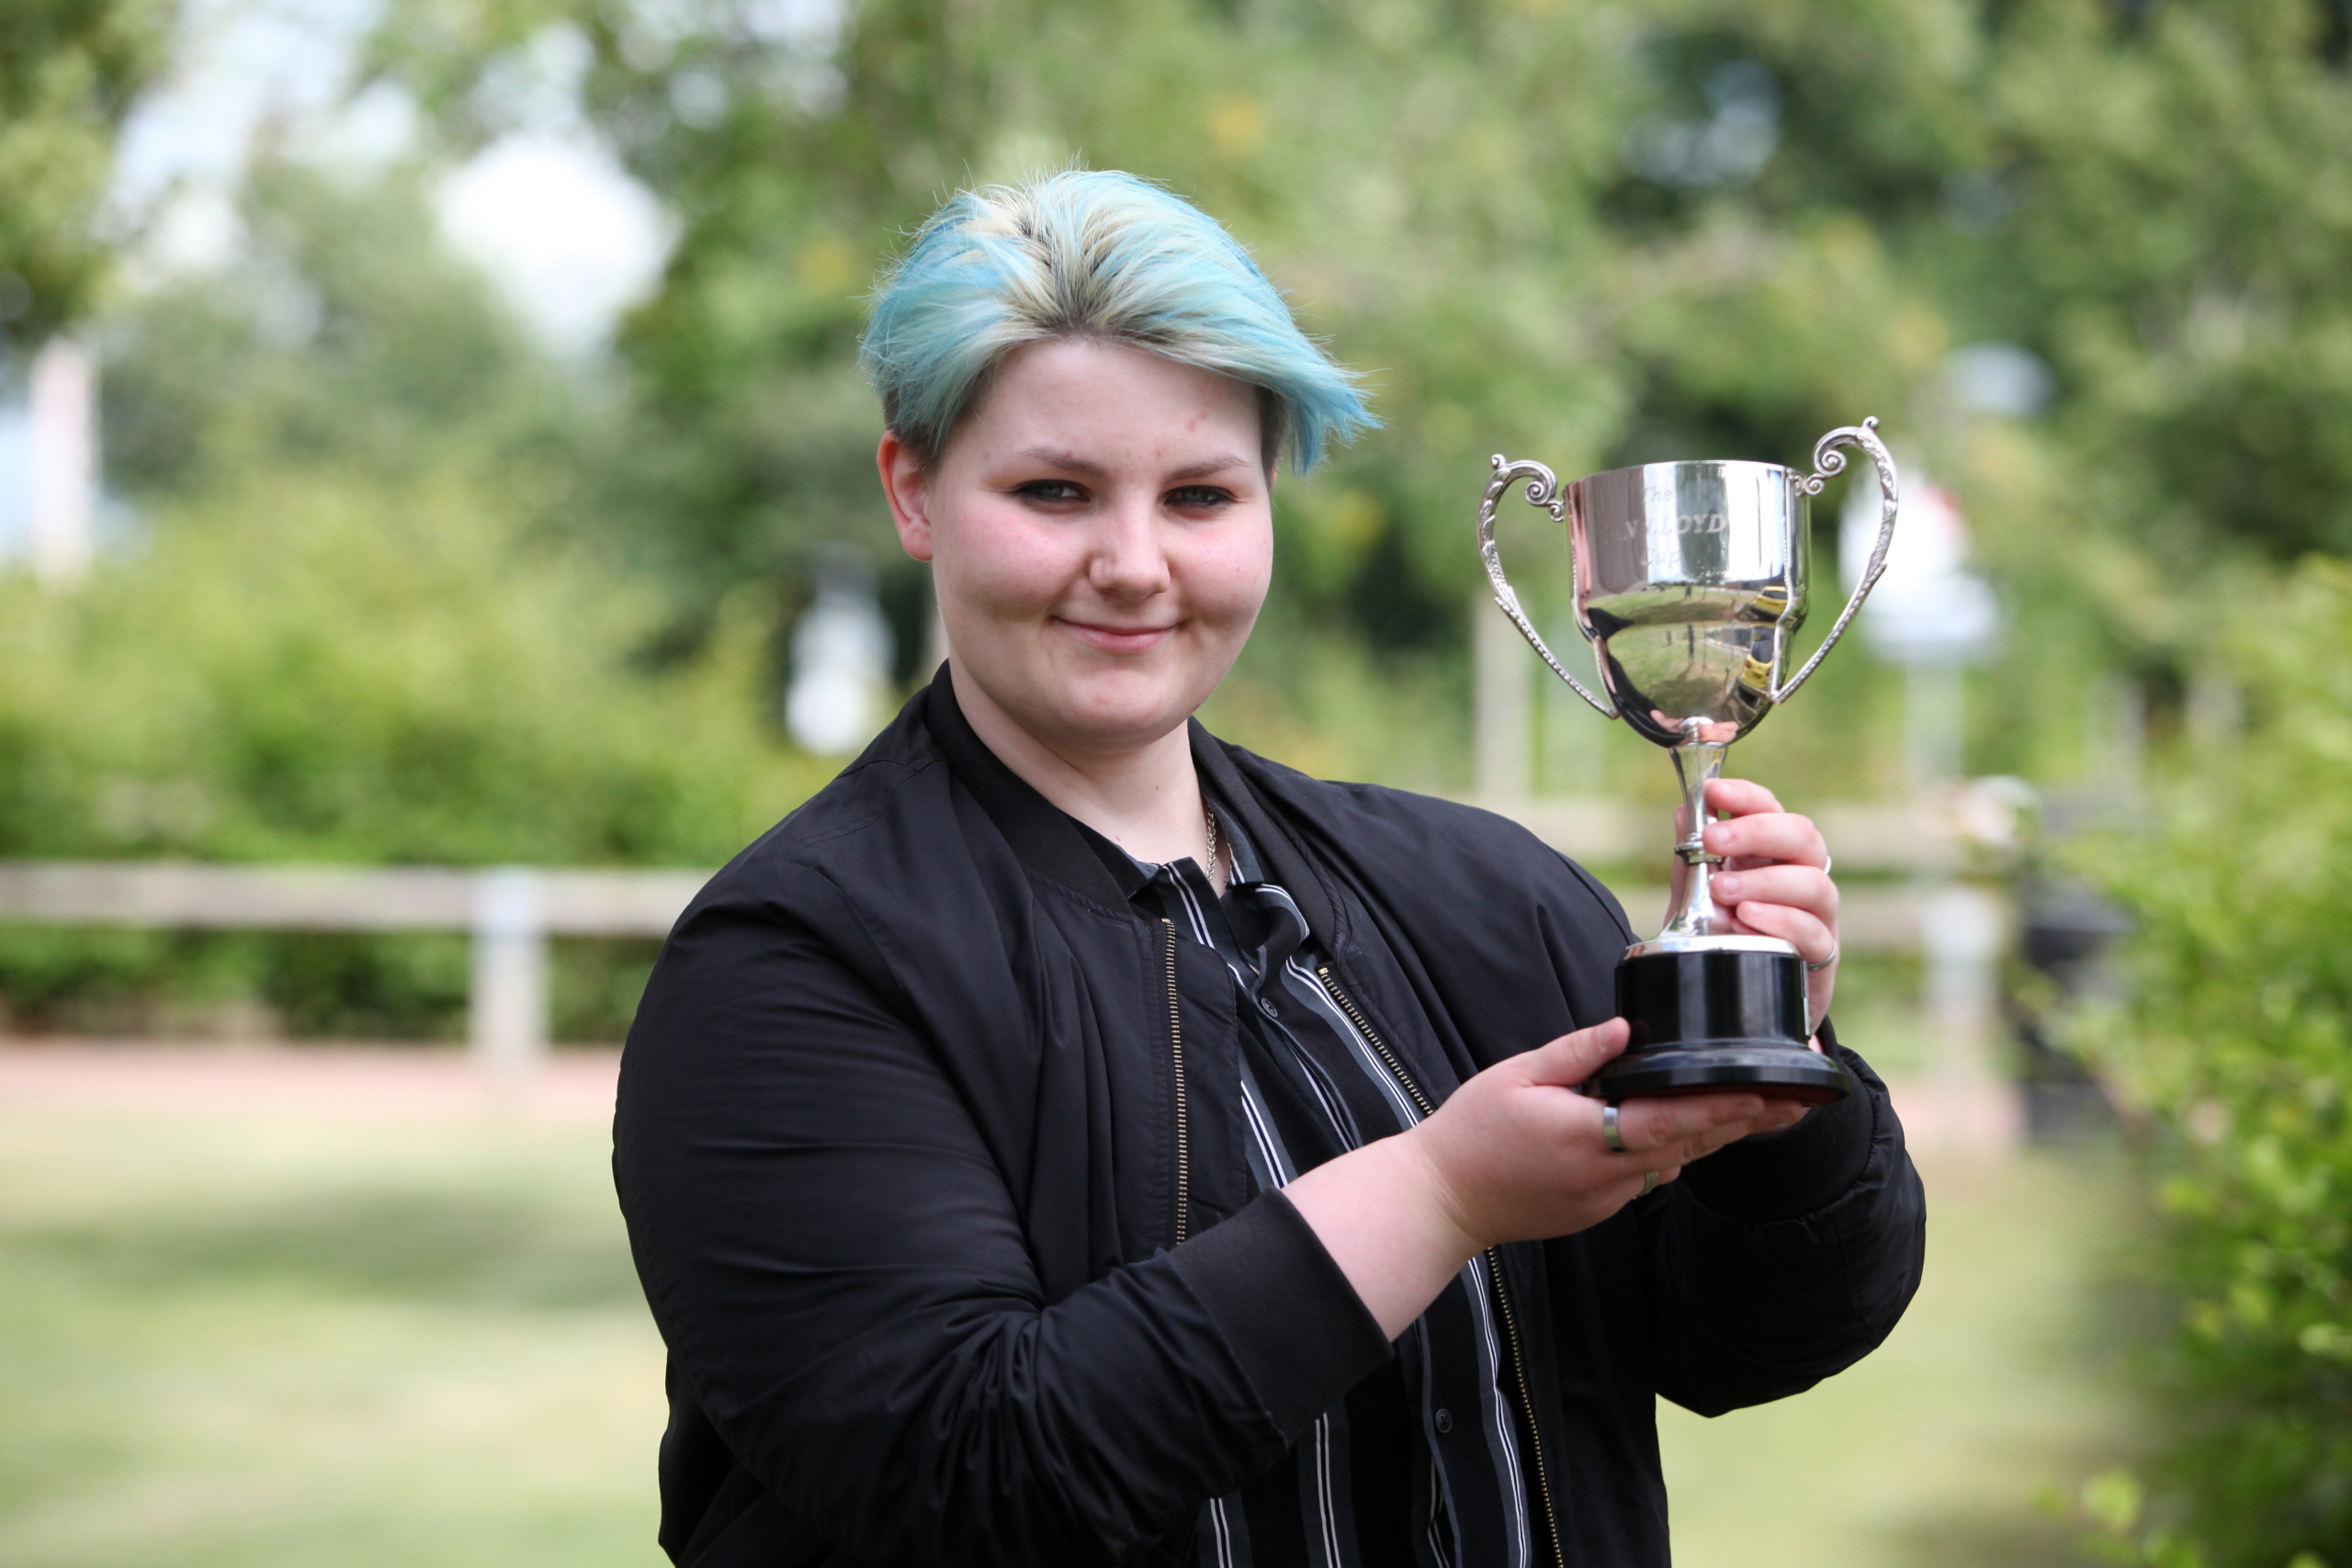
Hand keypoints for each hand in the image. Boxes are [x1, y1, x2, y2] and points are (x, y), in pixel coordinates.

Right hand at [1409, 1018, 1805, 1250]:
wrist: (1440, 1201)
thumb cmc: (1471, 1132)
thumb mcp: (1515, 1076)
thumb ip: (1576, 1051)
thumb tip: (1625, 1028)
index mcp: (1586, 1138)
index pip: (1671, 1121)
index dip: (1723, 1105)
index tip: (1767, 1090)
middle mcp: (1606, 1176)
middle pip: (1691, 1145)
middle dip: (1745, 1120)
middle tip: (1798, 1100)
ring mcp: (1604, 1199)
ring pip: (1676, 1162)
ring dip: (1719, 1135)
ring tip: (1766, 1110)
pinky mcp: (1597, 1209)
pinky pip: (1649, 1175)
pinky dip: (1679, 1149)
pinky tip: (1703, 1129)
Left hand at [1671, 777, 1840, 1028]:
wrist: (1742, 998)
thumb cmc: (1727, 938)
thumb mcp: (1699, 899)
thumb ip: (1693, 860)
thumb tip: (1685, 811)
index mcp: (1773, 854)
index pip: (1772, 809)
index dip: (1746, 796)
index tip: (1713, 791)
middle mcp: (1802, 876)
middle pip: (1803, 836)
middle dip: (1756, 832)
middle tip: (1712, 840)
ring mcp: (1818, 915)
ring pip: (1815, 884)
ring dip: (1765, 882)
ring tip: (1723, 889)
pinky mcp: (1822, 955)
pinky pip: (1814, 933)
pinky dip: (1780, 923)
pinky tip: (1746, 921)